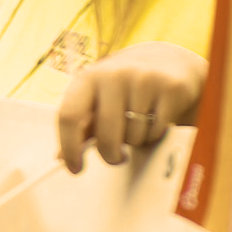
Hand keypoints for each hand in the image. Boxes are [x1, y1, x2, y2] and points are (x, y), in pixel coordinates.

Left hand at [56, 41, 204, 171]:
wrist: (167, 61)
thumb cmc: (123, 88)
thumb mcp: (98, 98)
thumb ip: (81, 125)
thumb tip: (60, 157)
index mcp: (87, 78)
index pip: (68, 116)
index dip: (69, 148)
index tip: (75, 169)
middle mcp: (113, 74)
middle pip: (105, 135)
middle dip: (110, 155)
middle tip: (116, 158)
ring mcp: (143, 79)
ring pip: (134, 136)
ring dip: (135, 141)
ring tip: (138, 126)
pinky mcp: (171, 88)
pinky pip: (158, 131)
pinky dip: (155, 135)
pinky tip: (156, 120)